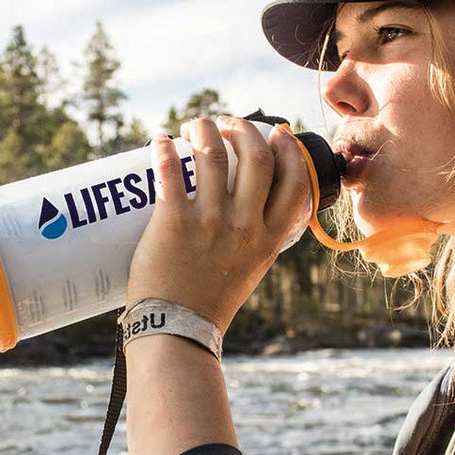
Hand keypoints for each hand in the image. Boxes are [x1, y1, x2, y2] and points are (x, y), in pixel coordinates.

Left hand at [126, 116, 310, 333]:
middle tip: (225, 124)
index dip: (288, 148)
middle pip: (257, 156)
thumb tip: (250, 206)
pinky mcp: (174, 221)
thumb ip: (257, 238)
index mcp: (270, 239)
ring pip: (214, 154)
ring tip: (193, 125)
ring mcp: (211, 222)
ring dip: (204, 128)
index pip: (295, 180)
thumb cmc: (210, 302)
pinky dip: (163, 149)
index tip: (274, 133)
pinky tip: (158, 141)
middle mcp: (245, 226)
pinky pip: (171, 170)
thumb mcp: (251, 269)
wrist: (177, 329)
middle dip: (243, 129)